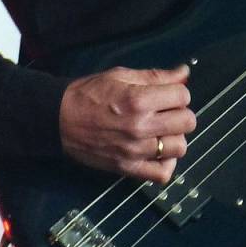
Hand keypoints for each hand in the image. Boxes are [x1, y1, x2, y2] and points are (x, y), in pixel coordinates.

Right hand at [59, 64, 194, 183]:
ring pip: (180, 148)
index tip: (168, 94)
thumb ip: (156, 76)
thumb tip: (184, 72)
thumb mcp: (121, 76)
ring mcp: (135, 151)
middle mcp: (140, 127)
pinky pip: (162, 174)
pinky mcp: (127, 169)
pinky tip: (158, 152)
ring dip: (175, 137)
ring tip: (161, 131)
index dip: (178, 92)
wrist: (58, 119)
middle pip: (187, 122)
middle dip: (180, 113)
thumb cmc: (88, 94)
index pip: (183, 96)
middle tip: (166, 111)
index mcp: (139, 100)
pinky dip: (166, 164)